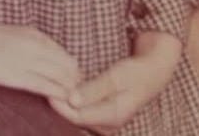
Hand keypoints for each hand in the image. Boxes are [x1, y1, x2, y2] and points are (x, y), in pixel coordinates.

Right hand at [0, 10, 80, 98]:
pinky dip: (56, 97)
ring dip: (69, 95)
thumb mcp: (11, 36)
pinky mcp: (16, 74)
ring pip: (64, 80)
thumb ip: (29, 47)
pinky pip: (47, 87)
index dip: (73, 77)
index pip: (69, 59)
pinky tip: (52, 103)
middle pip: (72, 70)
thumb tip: (44, 64)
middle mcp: (36, 45)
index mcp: (35, 35)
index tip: (67, 90)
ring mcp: (27, 59)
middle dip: (76, 88)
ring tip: (63, 106)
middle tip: (69, 102)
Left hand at [50, 31, 180, 132]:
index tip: (46, 87)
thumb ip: (94, 89)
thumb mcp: (116, 77)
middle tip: (46, 82)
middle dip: (60, 101)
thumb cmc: (135, 72)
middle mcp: (108, 125)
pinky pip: (81, 111)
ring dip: (64, 101)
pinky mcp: (101, 116)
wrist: (152, 74)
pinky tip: (64, 87)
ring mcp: (104, 123)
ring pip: (76, 115)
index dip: (59, 103)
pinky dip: (71, 100)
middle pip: (74, 118)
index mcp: (112, 117)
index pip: (77, 116)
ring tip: (53, 83)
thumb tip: (73, 101)